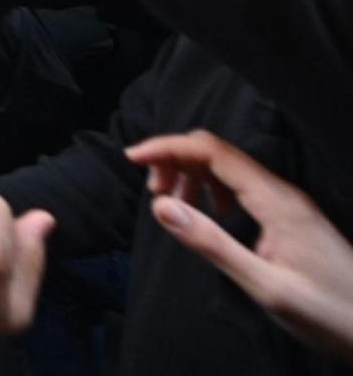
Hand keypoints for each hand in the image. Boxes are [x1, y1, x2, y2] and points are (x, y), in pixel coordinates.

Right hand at [127, 131, 352, 362]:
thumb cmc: (328, 312)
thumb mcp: (264, 286)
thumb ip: (212, 244)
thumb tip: (161, 207)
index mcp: (276, 201)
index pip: (213, 151)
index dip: (169, 147)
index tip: (131, 156)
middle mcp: (282, 192)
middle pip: (218, 152)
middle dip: (176, 160)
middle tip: (152, 192)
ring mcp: (288, 203)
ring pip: (230, 168)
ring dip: (193, 175)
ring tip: (174, 205)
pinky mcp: (291, 216)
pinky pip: (243, 187)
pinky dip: (213, 190)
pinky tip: (210, 214)